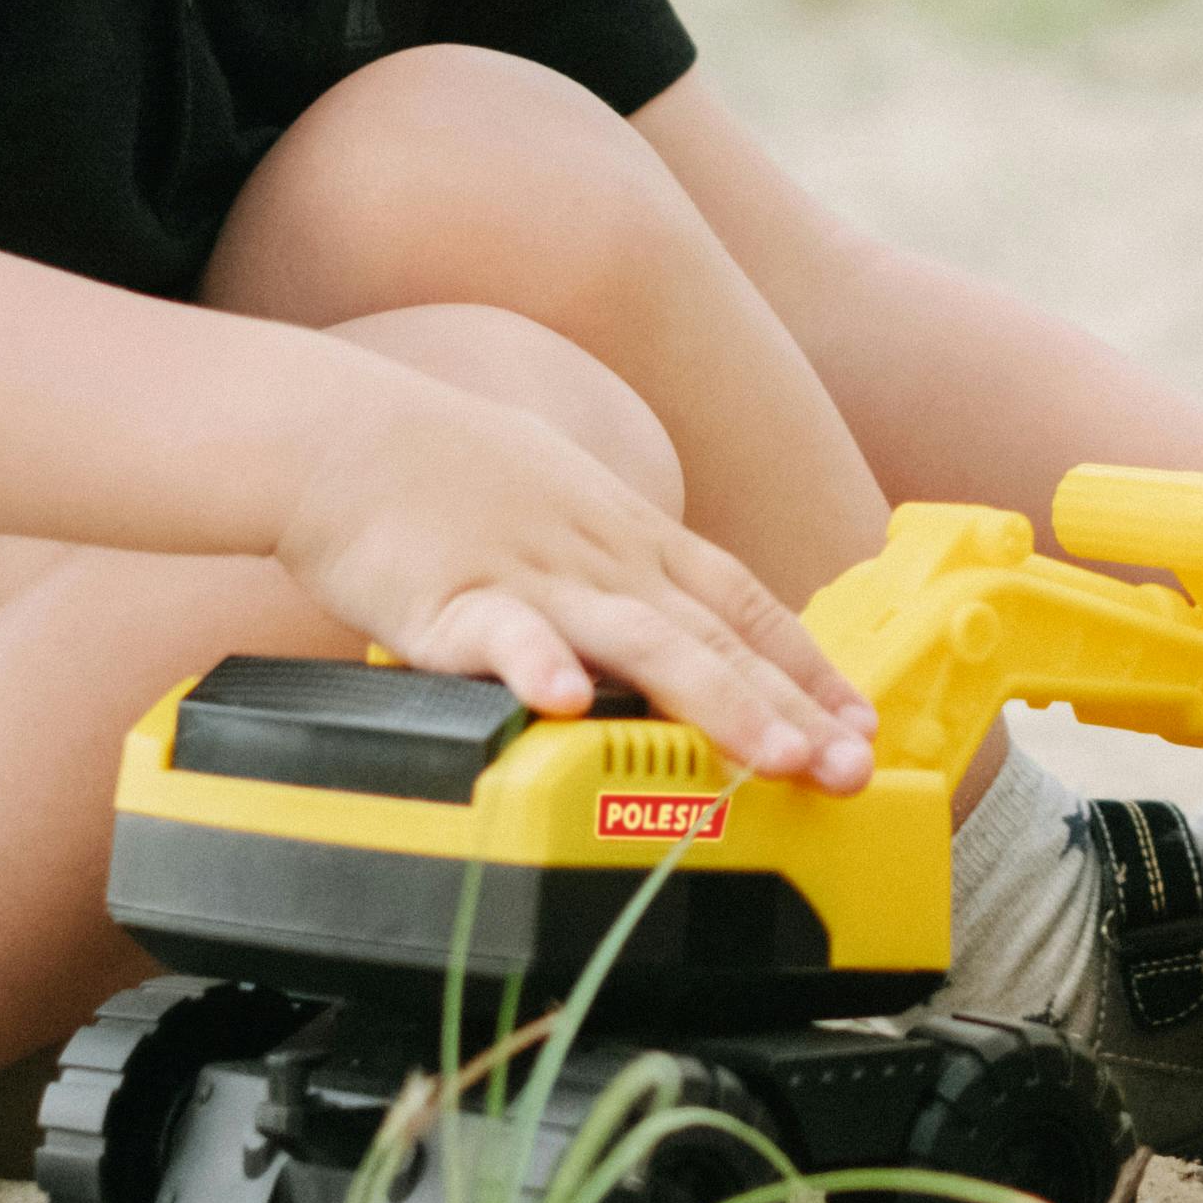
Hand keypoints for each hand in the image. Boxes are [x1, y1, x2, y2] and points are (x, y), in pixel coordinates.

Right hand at [276, 373, 879, 793]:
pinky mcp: (452, 598)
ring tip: (770, 754)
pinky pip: (503, 634)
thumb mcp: (562, 505)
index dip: (806, 666)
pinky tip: (571, 703)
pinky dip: (540, 665)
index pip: (742, 603)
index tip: (858, 723)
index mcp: (628, 537)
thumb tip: (663, 614)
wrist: (344, 435)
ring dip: (715, 698)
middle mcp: (601, 557)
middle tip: (850, 768)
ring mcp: (533, 576)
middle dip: (791, 706)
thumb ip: (616, 566)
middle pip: (714, 634)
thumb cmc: (445, 475)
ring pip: (641, 640)